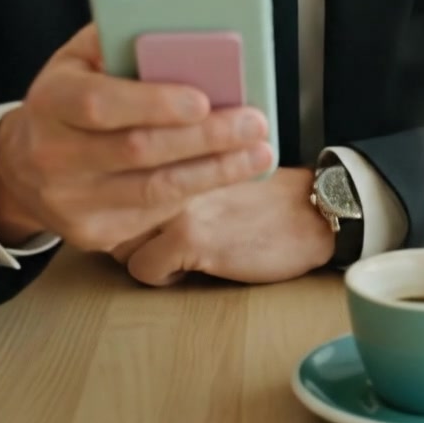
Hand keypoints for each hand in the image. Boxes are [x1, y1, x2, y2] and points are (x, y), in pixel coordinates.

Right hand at [0, 24, 273, 251]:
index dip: (153, 103)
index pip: (99, 104)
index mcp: (51, 101)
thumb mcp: (79, 59)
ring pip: (155, 190)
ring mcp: (71, 201)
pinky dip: (198, 191)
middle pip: (138, 150)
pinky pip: (155, 214)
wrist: (23, 166)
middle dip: (206, 137)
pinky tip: (230, 172)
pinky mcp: (93, 233)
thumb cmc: (69, 98)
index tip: (204, 99)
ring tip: (258, 151)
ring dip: (216, 171)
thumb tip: (180, 24)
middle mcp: (53, 155)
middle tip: (254, 122)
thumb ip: (120, 40)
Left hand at [111, 167, 335, 285]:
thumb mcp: (218, 165)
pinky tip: (187, 268)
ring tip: (170, 253)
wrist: (313, 211)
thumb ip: (180, 167)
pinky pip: (144, 268)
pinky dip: (161, 275)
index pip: (119, 168)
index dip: (120, 195)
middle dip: (122, 227)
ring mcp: (177, 203)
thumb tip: (135, 184)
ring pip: (118, 240)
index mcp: (178, 146)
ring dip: (140, 252)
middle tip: (150, 236)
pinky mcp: (190, 239)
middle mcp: (171, 168)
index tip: (132, 206)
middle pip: (110, 205)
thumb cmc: (267, 192)